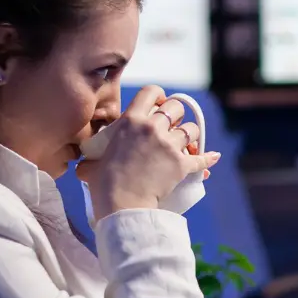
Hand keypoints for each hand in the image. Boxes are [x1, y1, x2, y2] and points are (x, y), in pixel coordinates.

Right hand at [75, 85, 220, 218]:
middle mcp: (153, 128)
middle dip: (176, 115)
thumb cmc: (103, 184)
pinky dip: (208, 159)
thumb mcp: (92, 162)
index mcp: (131, 121)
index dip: (158, 95)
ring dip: (190, 136)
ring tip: (186, 143)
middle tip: (172, 126)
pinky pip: (202, 158)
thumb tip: (84, 164)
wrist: (122, 205)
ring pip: (192, 130)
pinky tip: (213, 157)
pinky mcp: (182, 164)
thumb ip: (92, 157)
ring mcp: (170, 145)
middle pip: (176, 107)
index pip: (151, 91)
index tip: (159, 103)